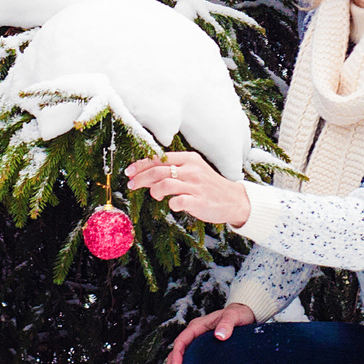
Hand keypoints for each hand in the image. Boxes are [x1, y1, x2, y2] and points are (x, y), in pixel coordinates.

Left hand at [123, 150, 251, 228]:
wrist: (234, 200)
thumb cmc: (209, 186)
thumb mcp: (193, 171)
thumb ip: (173, 170)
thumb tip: (146, 174)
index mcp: (189, 159)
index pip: (159, 157)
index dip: (141, 164)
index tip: (129, 171)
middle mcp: (191, 169)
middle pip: (158, 170)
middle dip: (140, 178)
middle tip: (131, 185)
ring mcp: (195, 185)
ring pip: (164, 184)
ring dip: (153, 191)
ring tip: (154, 196)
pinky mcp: (199, 201)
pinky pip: (177, 201)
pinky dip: (170, 204)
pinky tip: (172, 205)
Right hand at [164, 303, 256, 363]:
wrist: (245, 315)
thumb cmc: (239, 315)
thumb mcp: (234, 316)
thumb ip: (227, 324)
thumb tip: (220, 336)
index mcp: (197, 327)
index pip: (181, 341)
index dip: (177, 355)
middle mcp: (193, 336)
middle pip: (175, 353)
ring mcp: (197, 344)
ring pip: (180, 360)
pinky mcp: (202, 352)